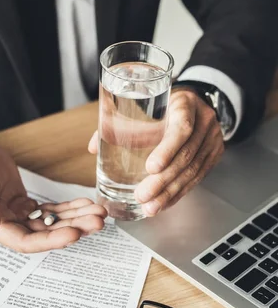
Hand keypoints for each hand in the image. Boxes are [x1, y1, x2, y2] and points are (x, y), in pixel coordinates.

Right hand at [0, 129, 106, 252]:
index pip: (24, 241)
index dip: (50, 240)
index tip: (74, 233)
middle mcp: (5, 224)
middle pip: (44, 234)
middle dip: (72, 228)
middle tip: (97, 221)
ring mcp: (15, 215)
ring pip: (50, 223)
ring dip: (75, 219)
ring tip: (98, 213)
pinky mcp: (22, 204)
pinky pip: (49, 210)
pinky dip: (67, 208)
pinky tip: (84, 203)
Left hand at [88, 88, 223, 215]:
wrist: (197, 101)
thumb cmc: (166, 102)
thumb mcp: (147, 101)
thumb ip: (119, 121)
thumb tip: (94, 147)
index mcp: (186, 104)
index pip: (182, 127)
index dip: (167, 149)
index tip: (151, 167)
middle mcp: (204, 121)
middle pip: (186, 155)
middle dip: (163, 180)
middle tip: (142, 195)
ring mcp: (213, 139)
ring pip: (193, 171)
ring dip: (170, 192)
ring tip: (150, 206)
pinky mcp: (214, 155)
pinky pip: (198, 177)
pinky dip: (180, 192)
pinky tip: (165, 202)